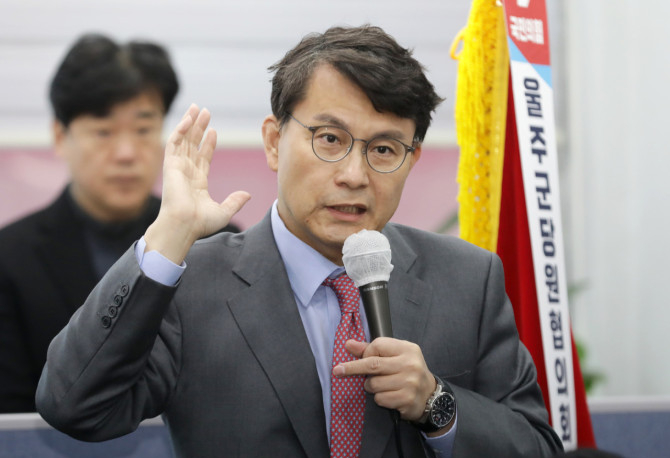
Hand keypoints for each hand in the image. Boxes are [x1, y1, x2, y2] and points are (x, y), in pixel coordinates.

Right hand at [145, 104, 250, 262]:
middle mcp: (186, 173)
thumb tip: (247, 195)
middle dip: (199, 128)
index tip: (214, 131)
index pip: (203, 158)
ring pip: (183, 140)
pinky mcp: (170, 165)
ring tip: (197, 108)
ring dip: (190, 123)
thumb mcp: (224, 212)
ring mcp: (178, 168)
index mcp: (197, 182)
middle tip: (205, 112)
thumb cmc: (199, 224)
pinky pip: (174, 143)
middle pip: (193, 144)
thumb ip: (235, 201)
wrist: (183, 226)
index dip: (208, 143)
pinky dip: (180, 129)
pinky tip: (188, 119)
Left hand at [333, 337, 435, 421]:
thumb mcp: (394, 356)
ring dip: (371, 387)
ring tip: (381, 386)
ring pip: (374, 384)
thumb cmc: (407, 372)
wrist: (430, 395)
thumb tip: (348, 344)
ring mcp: (410, 382)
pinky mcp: (407, 399)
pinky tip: (389, 396)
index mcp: (407, 349)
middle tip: (338, 371)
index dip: (366, 353)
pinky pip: (380, 399)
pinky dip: (379, 398)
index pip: (377, 345)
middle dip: (353, 368)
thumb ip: (371, 350)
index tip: (363, 358)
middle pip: (372, 365)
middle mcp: (410, 364)